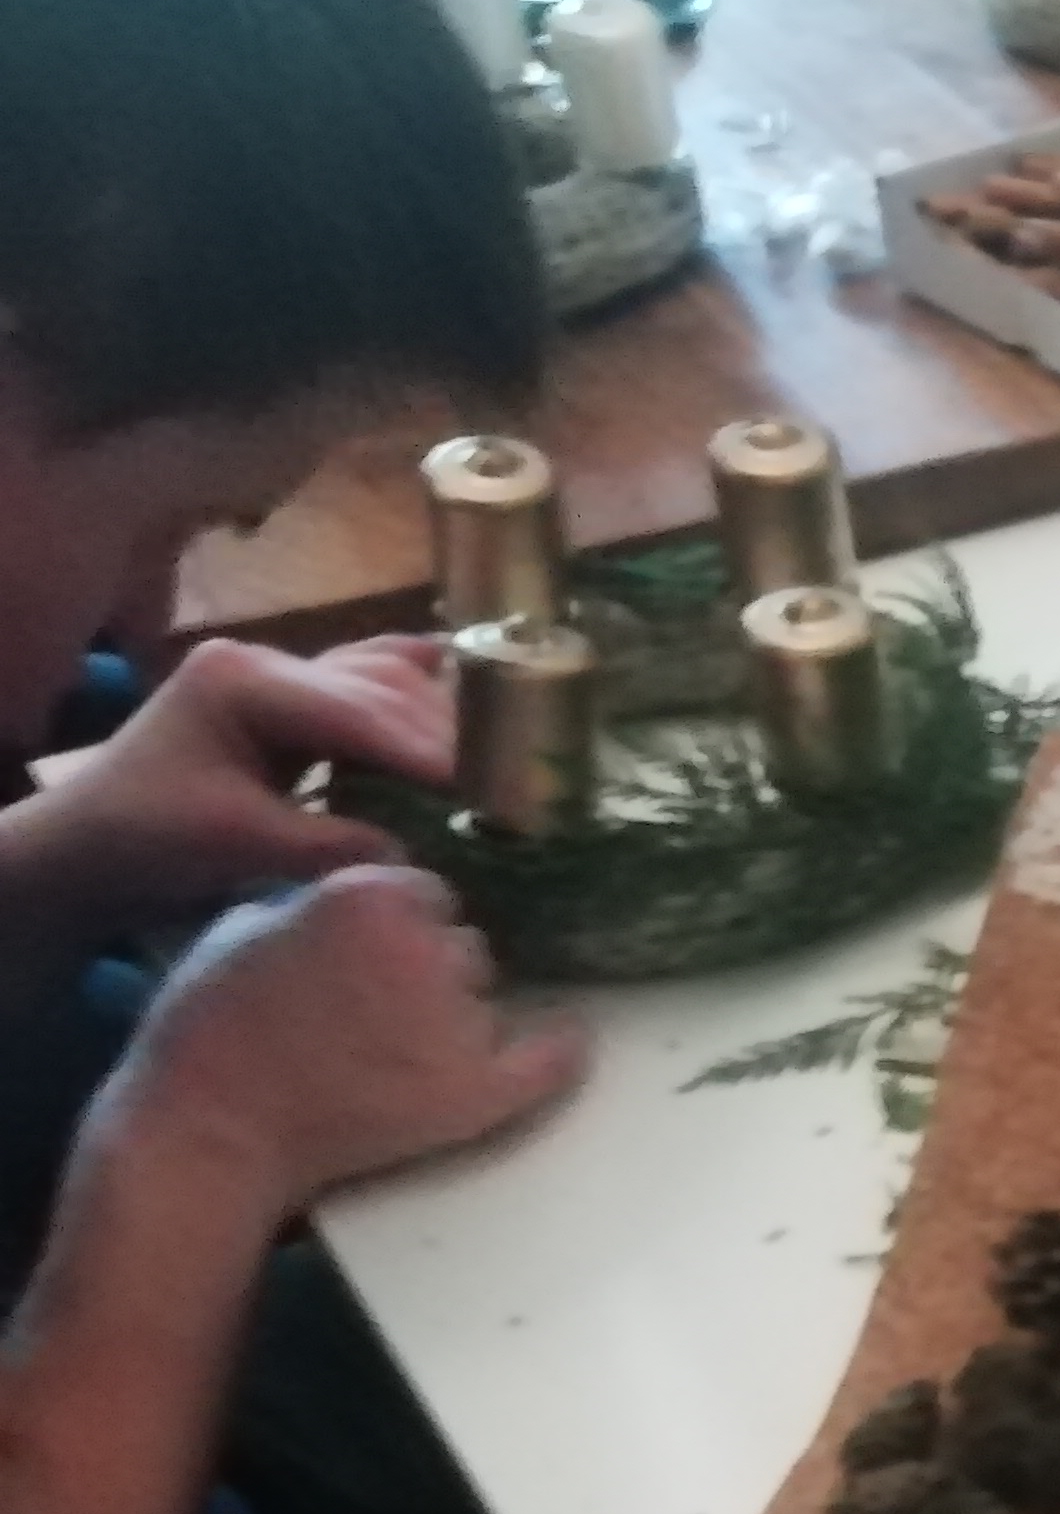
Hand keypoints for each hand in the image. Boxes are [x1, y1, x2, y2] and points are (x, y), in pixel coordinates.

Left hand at [10, 638, 462, 943]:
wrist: (88, 843)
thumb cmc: (150, 841)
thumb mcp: (240, 845)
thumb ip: (332, 842)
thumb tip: (425, 853)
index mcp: (243, 683)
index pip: (358, 712)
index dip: (429, 752)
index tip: (495, 791)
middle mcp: (266, 660)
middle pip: (382, 688)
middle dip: (449, 736)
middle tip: (517, 782)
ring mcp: (279, 672)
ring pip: (384, 677)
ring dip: (443, 716)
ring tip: (504, 759)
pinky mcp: (290, 696)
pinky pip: (367, 676)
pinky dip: (418, 683)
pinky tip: (469, 680)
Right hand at [109, 866, 585, 1217]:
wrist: (211, 1129)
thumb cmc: (210, 1026)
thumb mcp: (246, 924)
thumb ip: (319, 900)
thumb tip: (366, 900)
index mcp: (371, 894)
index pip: (428, 894)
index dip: (406, 925)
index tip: (381, 955)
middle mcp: (429, 948)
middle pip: (464, 946)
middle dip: (433, 969)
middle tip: (385, 1011)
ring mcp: (461, 1021)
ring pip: (489, 998)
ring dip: (462, 1013)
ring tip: (407, 1050)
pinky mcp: (481, 1091)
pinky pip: (553, 1060)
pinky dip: (560, 1050)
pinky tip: (563, 1039)